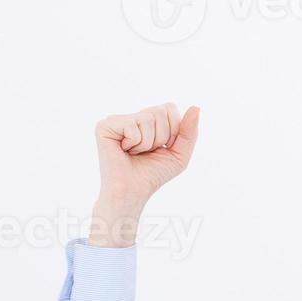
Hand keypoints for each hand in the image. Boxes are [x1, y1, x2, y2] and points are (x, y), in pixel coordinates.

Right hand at [89, 102, 199, 246]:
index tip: (163, 148)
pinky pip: (132, 126)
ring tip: (135, 153)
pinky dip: (135, 143)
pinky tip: (124, 151)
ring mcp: (117, 119)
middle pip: (160, 111)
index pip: (170, 108)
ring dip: (147, 143)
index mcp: (149, 120)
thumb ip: (189, 132)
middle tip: (147, 152)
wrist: (133, 192)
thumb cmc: (153, 174)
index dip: (173, 131)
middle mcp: (133, 116)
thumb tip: (196, 107)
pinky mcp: (105, 126)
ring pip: (147, 118)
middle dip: (161, 137)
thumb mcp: (179, 154)